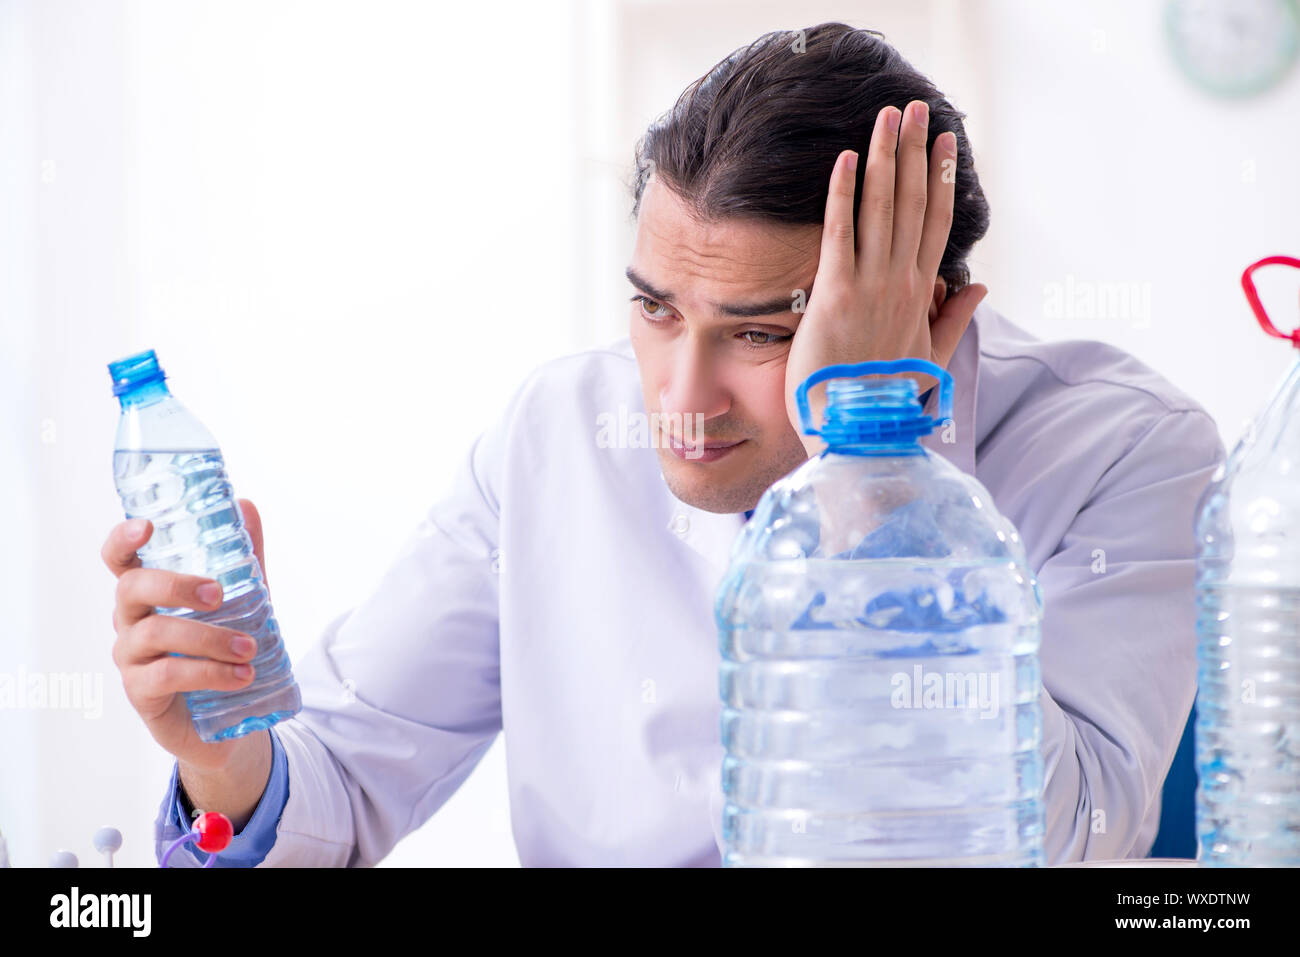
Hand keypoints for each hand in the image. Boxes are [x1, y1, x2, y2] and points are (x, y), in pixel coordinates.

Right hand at [103, 498, 268, 771]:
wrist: (230, 716)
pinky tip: (242, 676)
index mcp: (148, 592)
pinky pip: (168, 675)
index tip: (147, 526)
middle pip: (131, 588)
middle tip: (220, 595)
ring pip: (156, 633)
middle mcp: (130, 620)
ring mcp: (131, 657)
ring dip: (209, 637)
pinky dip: (210, 672)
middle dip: (177, 585)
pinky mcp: (141, 693)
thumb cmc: (225, 647)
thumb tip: (247, 506)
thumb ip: (244, 559)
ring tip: (250, 649)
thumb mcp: (242, 601)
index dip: (123, 540)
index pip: (119, 559)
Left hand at [785, 99, 987, 454]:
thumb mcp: (929, 359)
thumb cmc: (885, 398)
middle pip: (914, 204)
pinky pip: (840, 235)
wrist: (858, 434)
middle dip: (916, 152)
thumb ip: (954, 319)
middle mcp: (902, 283)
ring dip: (885, 158)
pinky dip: (844, 195)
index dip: (941, 178)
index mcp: (923, 296)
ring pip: (883, 209)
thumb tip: (978, 284)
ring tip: (888, 117)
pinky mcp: (835, 295)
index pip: (936, 225)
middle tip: (916, 107)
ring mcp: (870, 286)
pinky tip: (846, 161)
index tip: (943, 142)